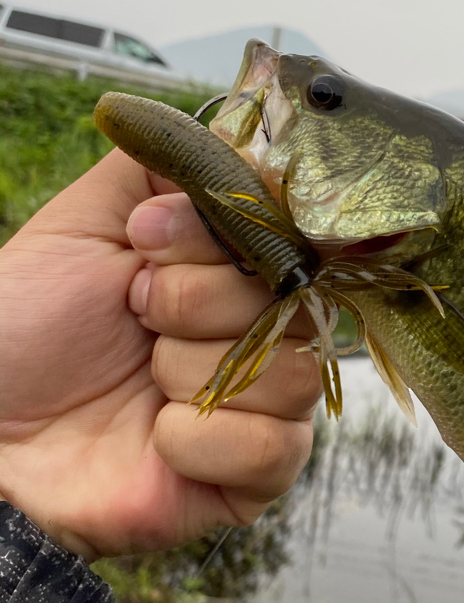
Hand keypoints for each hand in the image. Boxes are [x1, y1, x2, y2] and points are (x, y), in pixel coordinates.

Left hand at [0, 149, 319, 560]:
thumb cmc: (20, 330)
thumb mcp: (84, 222)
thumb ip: (162, 167)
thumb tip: (237, 124)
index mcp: (226, 274)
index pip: (288, 236)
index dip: (223, 236)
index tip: (146, 238)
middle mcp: (254, 336)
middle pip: (296, 303)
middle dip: (194, 303)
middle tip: (133, 314)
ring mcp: (258, 408)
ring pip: (292, 374)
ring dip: (193, 371)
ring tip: (140, 380)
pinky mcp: (250, 478)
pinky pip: (276, 449)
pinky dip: (199, 440)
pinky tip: (153, 438)